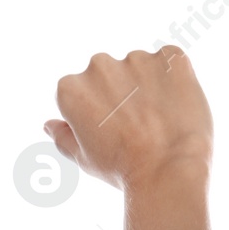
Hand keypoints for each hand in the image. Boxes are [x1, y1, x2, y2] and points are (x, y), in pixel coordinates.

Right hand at [46, 46, 212, 190]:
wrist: (168, 171)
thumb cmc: (123, 170)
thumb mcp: (84, 159)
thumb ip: (63, 137)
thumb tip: (49, 125)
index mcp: (70, 88)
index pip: (81, 92)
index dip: (99, 115)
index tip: (113, 133)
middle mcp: (99, 65)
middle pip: (109, 76)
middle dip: (122, 95)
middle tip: (138, 127)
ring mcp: (136, 58)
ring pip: (140, 68)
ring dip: (148, 87)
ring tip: (160, 120)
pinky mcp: (171, 58)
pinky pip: (172, 62)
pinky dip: (176, 80)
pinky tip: (178, 107)